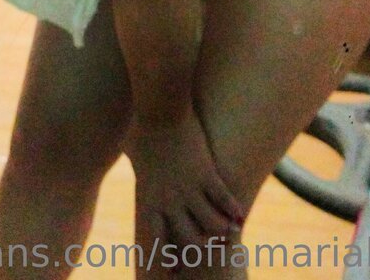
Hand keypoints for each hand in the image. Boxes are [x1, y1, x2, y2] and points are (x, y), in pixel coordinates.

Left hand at [125, 106, 244, 265]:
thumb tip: (129, 150)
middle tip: (208, 249)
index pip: (157, 242)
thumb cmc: (140, 124)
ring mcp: (190, 189)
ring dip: (221, 231)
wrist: (160, 106)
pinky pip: (225, 201)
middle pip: (189, 242)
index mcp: (149, 199)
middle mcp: (170, 201)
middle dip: (200, 249)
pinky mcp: (207, 174)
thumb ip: (135, 160)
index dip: (166, 261)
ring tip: (229, 231)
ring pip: (212, 226)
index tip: (173, 273)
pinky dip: (234, 211)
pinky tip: (240, 215)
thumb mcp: (132, 149)